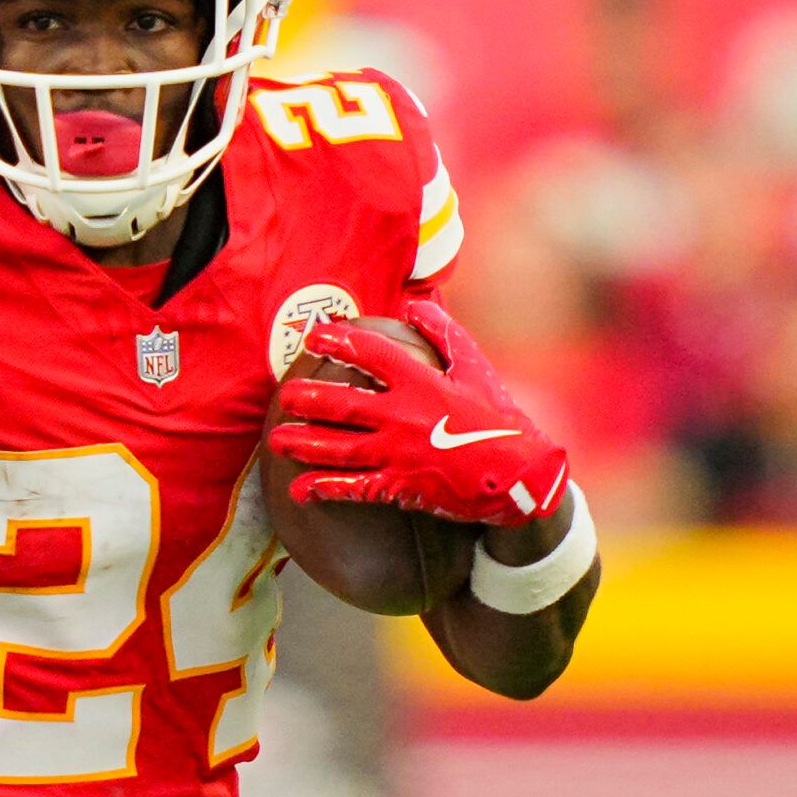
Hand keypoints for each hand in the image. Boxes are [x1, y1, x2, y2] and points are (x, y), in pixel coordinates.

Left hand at [269, 300, 568, 525]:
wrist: (519, 474)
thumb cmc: (498, 417)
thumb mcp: (476, 366)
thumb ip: (442, 332)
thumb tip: (412, 306)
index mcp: (421, 381)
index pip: (370, 353)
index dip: (338, 340)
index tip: (314, 334)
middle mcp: (403, 416)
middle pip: (342, 403)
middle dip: (307, 397)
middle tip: (284, 394)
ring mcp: (398, 454)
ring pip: (339, 447)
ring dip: (303, 443)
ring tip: (277, 440)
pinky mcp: (399, 487)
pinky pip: (353, 488)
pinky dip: (323, 489)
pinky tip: (300, 490)